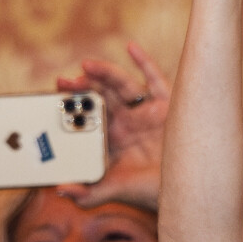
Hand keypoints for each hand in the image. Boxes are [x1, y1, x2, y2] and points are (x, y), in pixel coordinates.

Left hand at [53, 41, 172, 209]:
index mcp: (112, 136)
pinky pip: (157, 80)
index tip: (55, 96)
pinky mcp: (169, 106)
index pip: (88, 114)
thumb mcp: (116, 191)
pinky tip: (131, 47)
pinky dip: (145, 62)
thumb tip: (61, 190)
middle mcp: (127, 120)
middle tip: (64, 82)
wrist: (187, 193)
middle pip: (101, 95)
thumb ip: (89, 193)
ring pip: (122, 85)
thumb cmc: (150, 192)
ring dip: (104, 73)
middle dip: (82, 87)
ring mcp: (147, 111)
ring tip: (86, 65)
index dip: (72, 104)